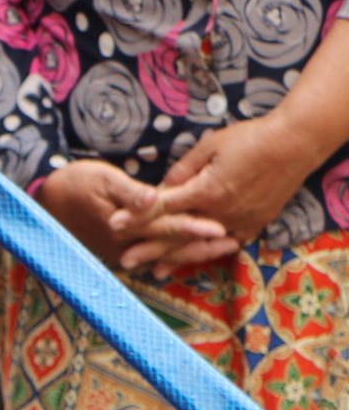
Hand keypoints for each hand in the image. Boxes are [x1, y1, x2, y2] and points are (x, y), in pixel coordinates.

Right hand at [36, 158, 230, 273]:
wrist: (46, 202)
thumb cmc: (76, 183)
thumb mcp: (101, 179)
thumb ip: (129, 192)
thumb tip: (154, 198)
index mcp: (123, 226)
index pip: (165, 227)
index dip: (192, 227)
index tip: (219, 227)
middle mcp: (125, 245)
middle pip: (170, 246)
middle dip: (202, 245)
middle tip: (234, 242)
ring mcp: (122, 251)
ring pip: (165, 254)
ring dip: (194, 252)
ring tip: (225, 248)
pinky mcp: (121, 251)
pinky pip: (155, 255)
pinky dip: (177, 254)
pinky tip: (196, 251)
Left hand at [126, 113, 328, 267]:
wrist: (295, 144)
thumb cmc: (250, 138)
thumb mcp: (210, 145)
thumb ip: (183, 169)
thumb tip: (163, 187)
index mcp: (205, 190)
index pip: (162, 206)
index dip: (136, 215)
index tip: (113, 223)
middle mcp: (220, 211)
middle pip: (177, 234)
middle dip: (149, 248)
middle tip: (123, 260)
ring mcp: (239, 221)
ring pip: (200, 244)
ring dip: (175, 258)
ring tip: (153, 271)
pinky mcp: (255, 224)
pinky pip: (226, 244)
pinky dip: (207, 252)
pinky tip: (192, 262)